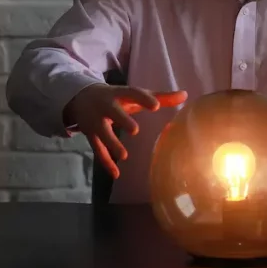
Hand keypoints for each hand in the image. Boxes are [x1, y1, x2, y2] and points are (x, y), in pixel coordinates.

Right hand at [65, 84, 187, 178]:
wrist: (81, 97)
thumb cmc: (117, 97)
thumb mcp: (134, 95)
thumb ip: (160, 97)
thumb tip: (185, 95)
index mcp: (120, 93)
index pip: (133, 93)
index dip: (143, 99)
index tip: (156, 105)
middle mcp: (106, 106)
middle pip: (114, 112)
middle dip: (123, 120)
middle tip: (135, 130)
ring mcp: (96, 121)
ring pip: (102, 133)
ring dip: (111, 144)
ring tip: (124, 156)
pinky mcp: (91, 135)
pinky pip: (97, 150)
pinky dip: (106, 162)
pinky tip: (115, 174)